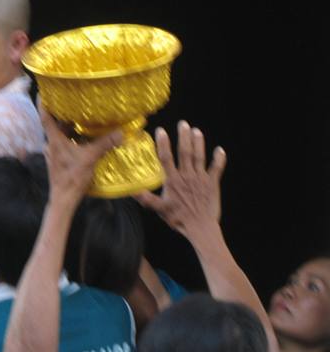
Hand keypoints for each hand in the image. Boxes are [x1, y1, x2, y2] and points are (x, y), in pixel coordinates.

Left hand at [41, 107, 120, 207]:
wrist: (63, 199)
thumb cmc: (72, 177)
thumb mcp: (90, 158)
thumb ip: (104, 144)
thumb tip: (120, 132)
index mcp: (54, 140)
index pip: (45, 116)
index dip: (44, 103)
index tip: (45, 91)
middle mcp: (52, 144)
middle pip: (56, 124)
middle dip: (65, 114)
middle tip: (75, 102)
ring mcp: (54, 153)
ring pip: (61, 135)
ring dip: (71, 127)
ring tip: (83, 117)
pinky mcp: (59, 161)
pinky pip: (66, 144)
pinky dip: (74, 139)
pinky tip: (86, 138)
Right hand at [136, 121, 226, 237]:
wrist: (201, 228)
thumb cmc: (178, 219)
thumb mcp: (159, 209)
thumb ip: (146, 198)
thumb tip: (131, 190)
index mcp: (173, 180)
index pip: (166, 158)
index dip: (163, 144)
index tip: (161, 131)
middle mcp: (187, 176)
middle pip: (185, 152)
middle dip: (184, 137)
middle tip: (183, 124)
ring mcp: (201, 179)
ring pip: (199, 157)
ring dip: (199, 143)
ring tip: (197, 131)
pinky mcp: (212, 184)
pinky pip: (217, 169)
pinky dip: (219, 159)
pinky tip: (220, 150)